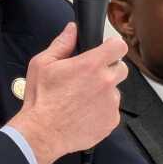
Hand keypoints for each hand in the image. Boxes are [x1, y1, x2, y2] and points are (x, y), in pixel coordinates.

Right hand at [6, 22, 127, 163]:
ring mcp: (111, 103)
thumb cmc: (41, 100)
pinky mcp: (112, 120)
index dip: (113, 47)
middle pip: (121, 68)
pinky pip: (112, 110)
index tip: (106, 51)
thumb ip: (62, 44)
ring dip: (104, 92)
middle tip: (89, 78)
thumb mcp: (43, 64)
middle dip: (108, 70)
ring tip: (82, 100)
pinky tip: (84, 113)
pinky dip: (102, 111)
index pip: (119, 46)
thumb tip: (72, 29)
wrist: (42, 133)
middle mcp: (106, 82)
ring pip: (115, 91)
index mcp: (91, 65)